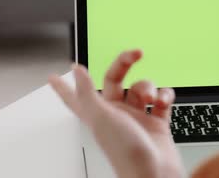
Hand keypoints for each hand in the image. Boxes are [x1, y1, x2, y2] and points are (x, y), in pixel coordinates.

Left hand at [49, 50, 182, 177]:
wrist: (154, 173)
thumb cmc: (125, 152)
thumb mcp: (100, 117)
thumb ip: (87, 91)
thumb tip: (76, 71)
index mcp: (96, 113)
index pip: (74, 96)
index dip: (63, 86)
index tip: (53, 76)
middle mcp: (115, 113)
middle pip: (115, 80)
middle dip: (125, 64)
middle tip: (135, 53)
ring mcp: (136, 118)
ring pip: (141, 88)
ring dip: (149, 86)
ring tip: (151, 99)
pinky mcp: (156, 123)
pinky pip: (161, 100)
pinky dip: (165, 96)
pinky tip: (163, 100)